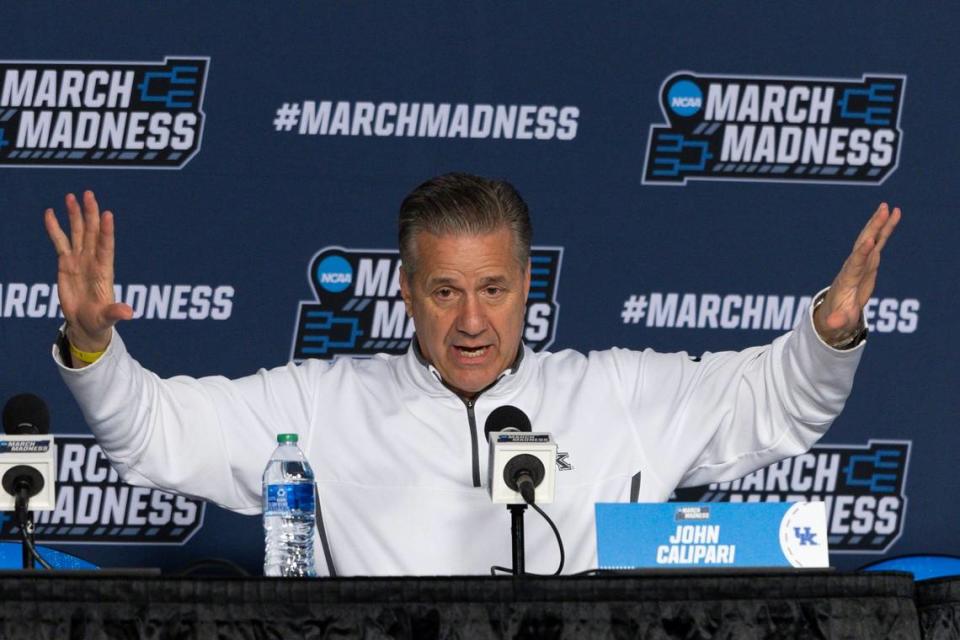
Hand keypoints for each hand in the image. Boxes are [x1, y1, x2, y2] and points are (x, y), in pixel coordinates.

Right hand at [44, 191, 132, 355]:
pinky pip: (60, 242)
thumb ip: (116, 312)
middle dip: (90, 214)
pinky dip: (54, 227)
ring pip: (77, 233)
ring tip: (71, 196)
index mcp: (104, 271)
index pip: (106, 247)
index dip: (107, 231)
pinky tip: (50, 212)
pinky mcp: (66, 263)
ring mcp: (79, 260)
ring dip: (74, 215)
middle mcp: (93, 261)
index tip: (108, 214)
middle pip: (92, 233)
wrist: (86, 323)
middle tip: (88, 194)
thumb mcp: (107, 318)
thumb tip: (129, 313)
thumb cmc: (99, 321)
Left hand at [814, 202, 900, 345]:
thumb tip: (834, 325)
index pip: (855, 264)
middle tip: (881, 211)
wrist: (834, 312)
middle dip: (872, 228)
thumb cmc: (838, 317)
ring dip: (879, 223)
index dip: (862, 254)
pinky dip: (886, 229)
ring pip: (871, 239)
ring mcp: (861, 262)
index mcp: (847, 280)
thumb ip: (837, 322)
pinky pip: (879, 242)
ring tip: (887, 207)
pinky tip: (894, 215)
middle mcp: (853, 266)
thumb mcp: (838, 322)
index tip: (870, 241)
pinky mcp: (869, 262)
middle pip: (863, 245)